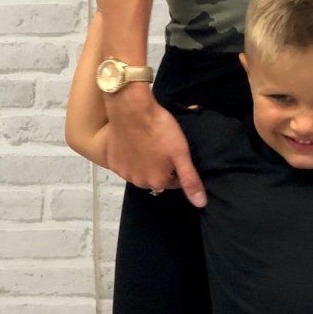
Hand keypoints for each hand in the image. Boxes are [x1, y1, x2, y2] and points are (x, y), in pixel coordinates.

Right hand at [105, 87, 207, 206]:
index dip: (177, 167)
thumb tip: (200, 204)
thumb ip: (190, 180)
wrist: (131, 110)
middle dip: (161, 167)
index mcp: (157, 182)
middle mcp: (139, 182)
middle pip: (156, 178)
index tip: (176, 152)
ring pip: (140, 171)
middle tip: (163, 146)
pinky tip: (134, 143)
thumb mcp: (181, 153)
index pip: (174, 182)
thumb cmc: (160, 130)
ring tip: (149, 143)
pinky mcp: (112, 161)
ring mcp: (123, 172)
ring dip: (145, 163)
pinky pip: (126, 164)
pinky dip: (130, 157)